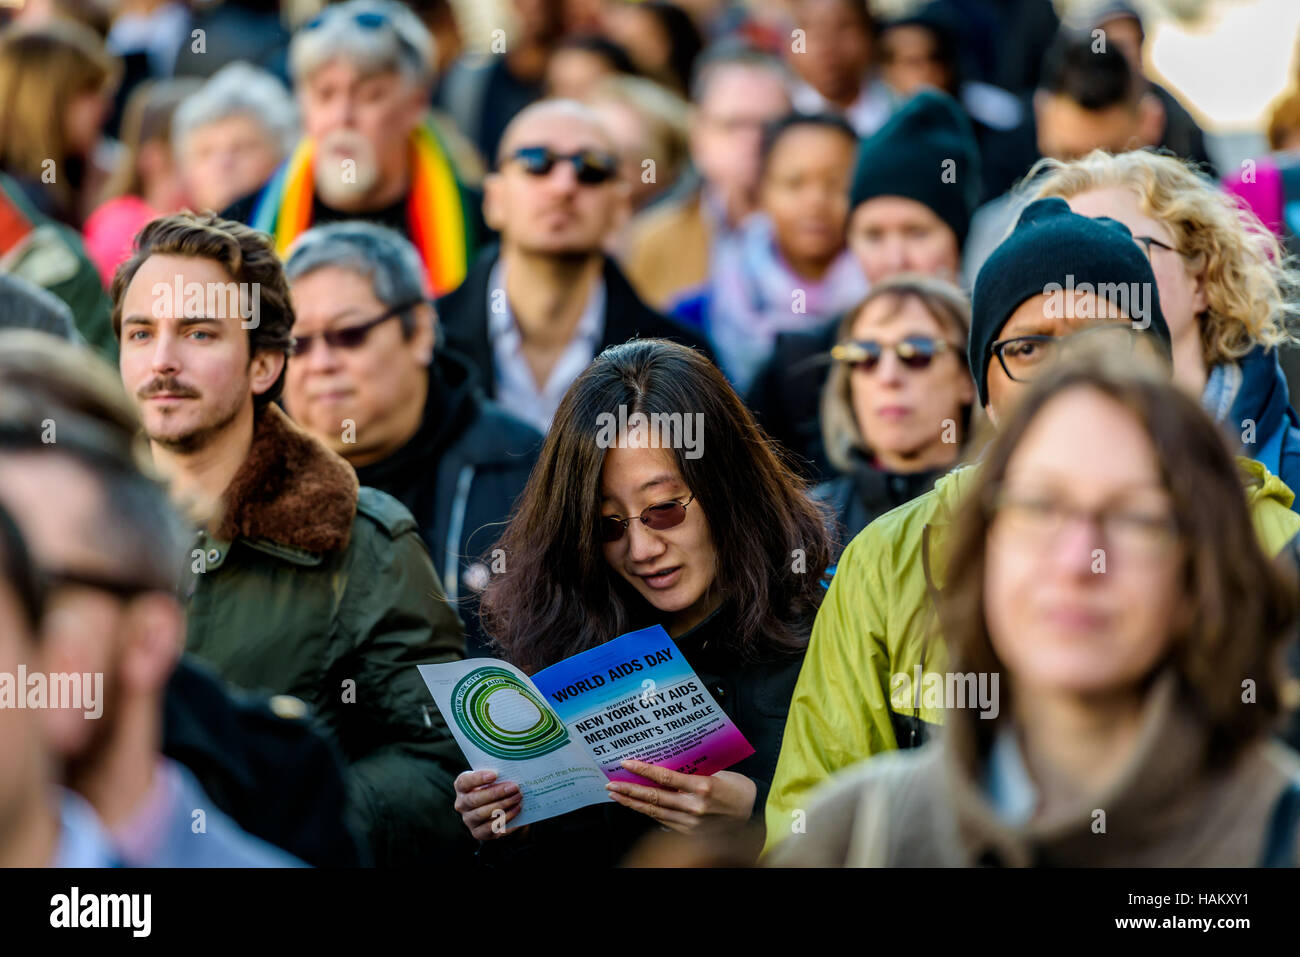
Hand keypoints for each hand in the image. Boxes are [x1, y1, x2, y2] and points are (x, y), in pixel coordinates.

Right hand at [453, 769, 523, 840]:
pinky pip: (490, 827)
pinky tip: (517, 809)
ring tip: (518, 797)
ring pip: (482, 813)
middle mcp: (462, 804)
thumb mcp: (492, 780)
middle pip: (474, 799)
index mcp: (462, 787)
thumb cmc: (494, 788)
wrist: (497, 810)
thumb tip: (512, 774)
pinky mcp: (478, 832)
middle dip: (496, 793)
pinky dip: (506, 817)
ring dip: (503, 805)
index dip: (478, 778)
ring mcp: (469, 820)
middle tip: (514, 787)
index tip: (495, 774)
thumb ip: (498, 776)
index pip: (464, 782)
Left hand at [605, 759, 756, 833]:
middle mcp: (695, 807)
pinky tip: (637, 807)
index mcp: (703, 787)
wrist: (754, 811)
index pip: (665, 778)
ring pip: (655, 812)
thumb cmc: (737, 788)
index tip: (626, 763)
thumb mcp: (716, 773)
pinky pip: (664, 821)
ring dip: (633, 803)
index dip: (642, 771)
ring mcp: (692, 822)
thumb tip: (665, 769)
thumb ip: (691, 773)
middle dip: (629, 790)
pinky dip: (648, 813)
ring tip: (616, 796)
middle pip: (654, 798)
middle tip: (611, 784)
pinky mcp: (691, 833)